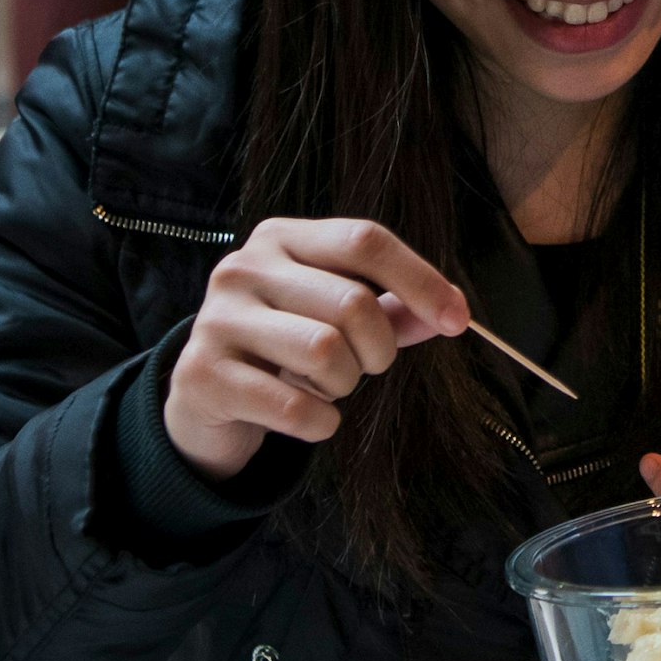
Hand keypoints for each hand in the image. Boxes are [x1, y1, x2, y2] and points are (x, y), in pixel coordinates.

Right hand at [163, 216, 469, 479]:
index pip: (365, 241)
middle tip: (364, 366)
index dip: (420, 280)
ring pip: (326, 352)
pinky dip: (322, 422)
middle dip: (379, 350)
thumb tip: (451, 312)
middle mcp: (243, 268)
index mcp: (281, 238)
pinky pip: (296, 407)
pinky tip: (308, 417)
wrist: (207, 394)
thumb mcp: (337, 316)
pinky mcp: (203, 374)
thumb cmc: (285, 346)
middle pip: (353, 303)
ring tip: (327, 386)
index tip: (457, 320)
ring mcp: (216, 319)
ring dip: (345, 384)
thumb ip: (395, 308)